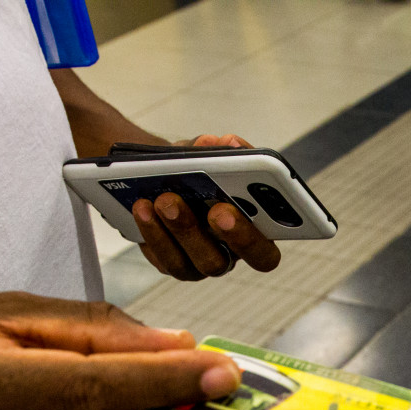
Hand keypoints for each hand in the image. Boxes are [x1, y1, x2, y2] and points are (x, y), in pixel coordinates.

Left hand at [131, 133, 281, 279]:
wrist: (156, 178)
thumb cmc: (194, 168)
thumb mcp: (205, 151)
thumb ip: (220, 148)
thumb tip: (230, 143)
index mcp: (254, 232)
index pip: (268, 251)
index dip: (264, 236)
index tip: (257, 208)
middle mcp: (231, 254)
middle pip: (235, 260)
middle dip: (231, 235)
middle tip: (217, 209)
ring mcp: (200, 263)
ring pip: (197, 261)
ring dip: (182, 229)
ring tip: (166, 199)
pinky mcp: (171, 262)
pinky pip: (164, 257)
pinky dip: (153, 231)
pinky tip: (142, 207)